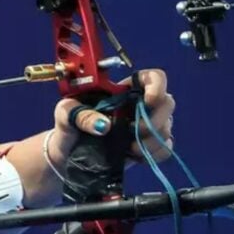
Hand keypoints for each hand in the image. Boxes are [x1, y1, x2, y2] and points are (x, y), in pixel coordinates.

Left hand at [51, 68, 175, 166]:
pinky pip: (165, 148)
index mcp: (122, 91)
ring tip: (129, 149)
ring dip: (152, 140)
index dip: (158, 85)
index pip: (153, 78)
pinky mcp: (146, 147)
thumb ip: (80, 114)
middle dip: (155, 119)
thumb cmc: (68, 126)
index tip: (148, 101)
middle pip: (167, 103)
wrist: (67, 154)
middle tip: (134, 132)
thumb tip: (104, 125)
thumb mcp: (65, 113)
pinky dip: (155, 153)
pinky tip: (135, 156)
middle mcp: (139, 106)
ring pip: (166, 127)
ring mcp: (145, 126)